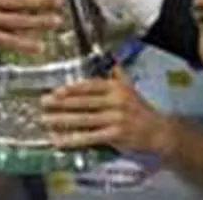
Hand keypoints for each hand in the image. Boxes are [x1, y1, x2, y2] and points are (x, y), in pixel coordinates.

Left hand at [41, 68, 171, 155]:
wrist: (159, 131)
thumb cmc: (141, 110)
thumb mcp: (131, 90)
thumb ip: (119, 76)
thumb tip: (113, 62)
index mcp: (117, 88)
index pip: (90, 86)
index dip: (72, 88)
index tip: (56, 90)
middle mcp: (116, 101)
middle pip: (83, 101)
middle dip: (61, 102)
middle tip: (43, 102)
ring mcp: (115, 118)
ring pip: (84, 119)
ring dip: (62, 120)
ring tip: (46, 120)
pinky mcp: (115, 135)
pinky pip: (89, 137)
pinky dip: (72, 139)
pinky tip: (59, 140)